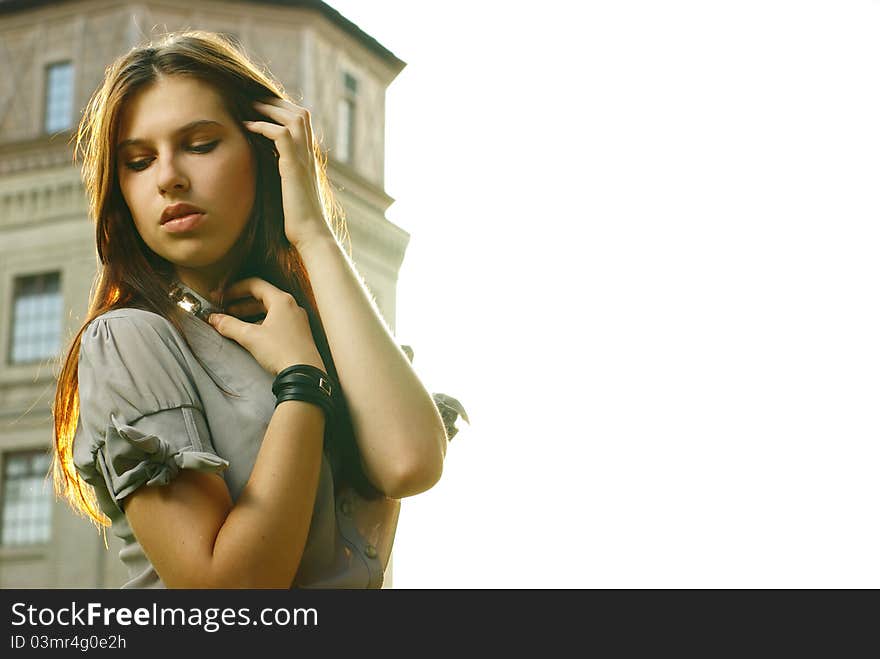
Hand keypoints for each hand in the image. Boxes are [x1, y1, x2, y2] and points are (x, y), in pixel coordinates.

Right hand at [207, 277, 325, 375]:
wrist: (304, 374)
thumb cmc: (282, 351)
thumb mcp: (250, 337)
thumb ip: (229, 325)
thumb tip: (214, 319)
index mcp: (282, 301)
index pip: (255, 285)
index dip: (235, 289)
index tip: (222, 296)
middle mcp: (292, 307)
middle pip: (262, 297)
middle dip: (241, 303)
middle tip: (225, 310)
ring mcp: (297, 321)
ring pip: (270, 311)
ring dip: (251, 314)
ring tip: (235, 323)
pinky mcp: (299, 334)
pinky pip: (277, 322)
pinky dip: (262, 324)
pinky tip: (253, 335)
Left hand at [244, 97, 334, 249]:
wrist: (311, 235)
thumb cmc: (298, 220)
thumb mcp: (289, 192)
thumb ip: (283, 177)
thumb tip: (267, 171)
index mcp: (308, 159)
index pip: (301, 123)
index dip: (283, 111)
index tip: (262, 108)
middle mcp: (309, 155)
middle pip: (299, 113)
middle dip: (276, 103)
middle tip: (253, 99)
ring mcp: (304, 160)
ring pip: (293, 117)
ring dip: (270, 108)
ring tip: (250, 106)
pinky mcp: (294, 167)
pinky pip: (281, 134)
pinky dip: (265, 126)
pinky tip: (249, 126)